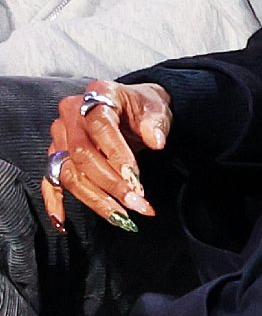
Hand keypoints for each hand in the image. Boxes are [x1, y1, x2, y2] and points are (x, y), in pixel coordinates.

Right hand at [40, 80, 171, 233]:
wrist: (133, 106)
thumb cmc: (143, 107)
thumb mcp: (157, 108)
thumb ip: (155, 124)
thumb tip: (156, 141)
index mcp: (98, 94)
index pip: (101, 125)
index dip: (118, 154)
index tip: (136, 178)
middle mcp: (72, 114)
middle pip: (82, 155)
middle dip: (110, 184)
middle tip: (135, 203)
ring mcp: (60, 136)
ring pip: (70, 173)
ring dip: (96, 199)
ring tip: (121, 217)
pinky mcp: (56, 155)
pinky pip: (50, 181)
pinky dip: (54, 201)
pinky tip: (62, 221)